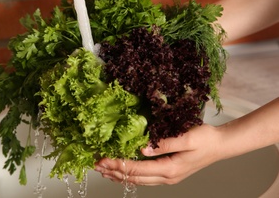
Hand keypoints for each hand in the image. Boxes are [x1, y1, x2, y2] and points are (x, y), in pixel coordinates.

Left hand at [94, 124, 223, 185]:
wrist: (221, 145)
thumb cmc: (206, 139)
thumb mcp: (186, 138)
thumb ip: (164, 144)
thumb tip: (143, 149)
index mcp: (170, 168)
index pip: (137, 169)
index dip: (118, 165)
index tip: (102, 159)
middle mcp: (167, 177)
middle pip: (134, 178)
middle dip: (114, 172)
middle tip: (96, 165)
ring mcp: (168, 177)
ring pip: (138, 180)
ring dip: (120, 175)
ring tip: (103, 170)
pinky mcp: (168, 173)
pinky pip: (145, 178)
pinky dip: (130, 175)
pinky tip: (123, 172)